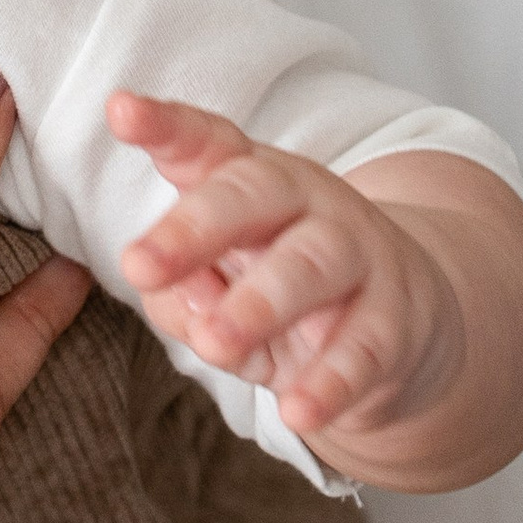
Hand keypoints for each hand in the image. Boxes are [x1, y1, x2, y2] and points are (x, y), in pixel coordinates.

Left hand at [114, 94, 466, 457]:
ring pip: (310, 264)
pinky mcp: (396, 319)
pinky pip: (364, 348)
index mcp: (250, 180)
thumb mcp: (218, 288)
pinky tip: (298, 411)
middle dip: (193, 228)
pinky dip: (330, 382)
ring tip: (213, 344)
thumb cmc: (278, 292)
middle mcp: (306, 201)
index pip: (206, 143)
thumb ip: (180, 290)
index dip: (165, 126)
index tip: (121, 111)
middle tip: (138, 266)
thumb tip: (174, 296)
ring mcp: (359, 253)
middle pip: (253, 194)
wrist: (401, 328)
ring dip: (258, 305)